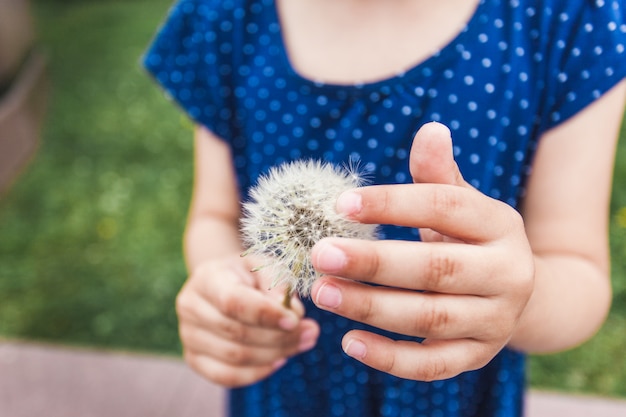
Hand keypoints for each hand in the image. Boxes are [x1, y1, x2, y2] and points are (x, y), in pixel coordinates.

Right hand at [176, 254, 319, 386]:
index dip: (266, 315)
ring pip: (235, 357)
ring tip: (304, 342)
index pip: (233, 302)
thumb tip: (292, 314)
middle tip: (311, 331)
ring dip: (275, 354)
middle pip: (237, 333)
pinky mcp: (194, 358)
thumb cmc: (248, 274)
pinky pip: (227, 376)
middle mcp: (190, 306)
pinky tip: (280, 360)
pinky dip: (257, 373)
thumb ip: (278, 286)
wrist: (222, 283)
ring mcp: (188, 335)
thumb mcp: (265, 267)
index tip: (295, 320)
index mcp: (207, 278)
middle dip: (279, 337)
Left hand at [310, 122, 534, 380]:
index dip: (393, 203)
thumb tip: (430, 129)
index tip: (340, 204)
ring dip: (372, 308)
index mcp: (500, 225)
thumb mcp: (463, 204)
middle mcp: (507, 275)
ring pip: (430, 319)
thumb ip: (439, 175)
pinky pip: (434, 365)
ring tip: (322, 292)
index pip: (445, 207)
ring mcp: (495, 321)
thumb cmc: (471, 239)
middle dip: (374, 263)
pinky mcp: (477, 356)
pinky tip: (349, 344)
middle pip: (437, 269)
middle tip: (320, 253)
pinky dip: (391, 359)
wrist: (517, 294)